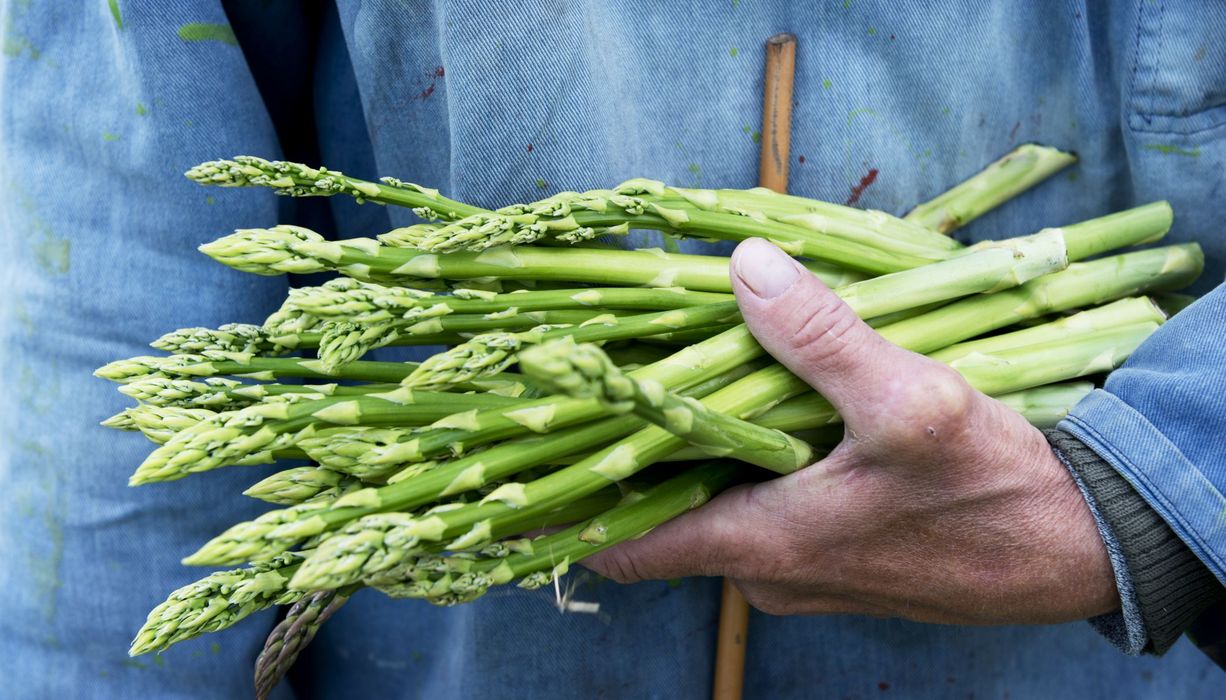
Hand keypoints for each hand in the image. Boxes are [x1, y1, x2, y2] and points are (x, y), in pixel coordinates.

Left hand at [585, 238, 1118, 623]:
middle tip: (603, 373)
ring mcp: (803, 568)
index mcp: (761, 542)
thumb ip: (820, 336)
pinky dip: (748, 464)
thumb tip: (743, 265)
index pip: (623, 543)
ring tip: (682, 373)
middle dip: (632, 450)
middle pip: (664, 512)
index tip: (521, 458)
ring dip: (697, 451)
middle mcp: (767, 569)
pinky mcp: (839, 556)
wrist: (1085, 550)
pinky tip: (767, 410)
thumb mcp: (912, 400)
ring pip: (717, 508)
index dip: (565, 503)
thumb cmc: (998, 490)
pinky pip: (766, 511)